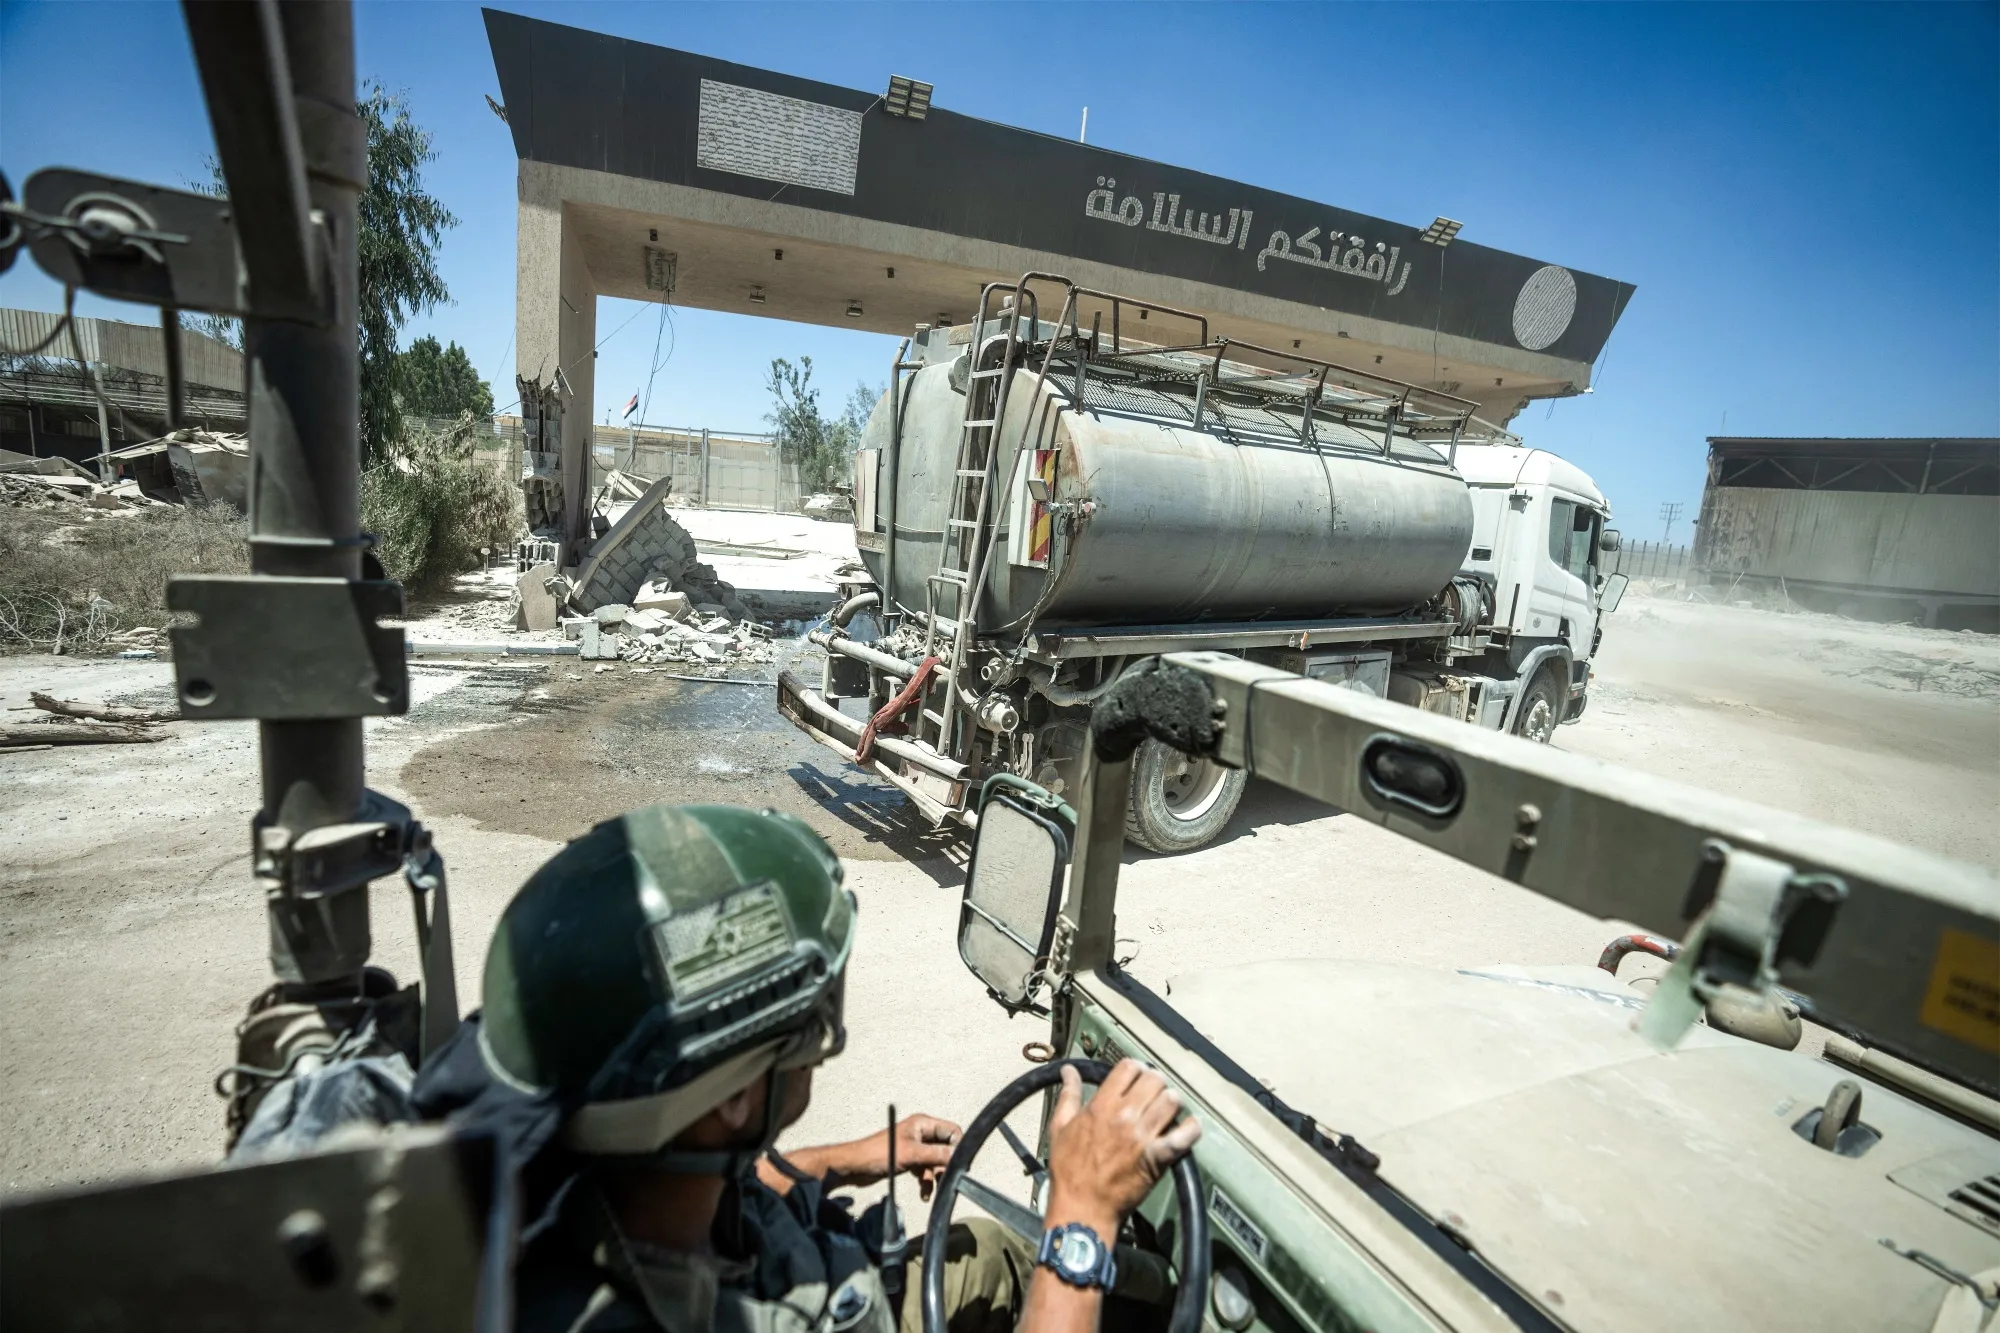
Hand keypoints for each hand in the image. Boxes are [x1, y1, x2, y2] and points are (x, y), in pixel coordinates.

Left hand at [828, 1112, 962, 1198]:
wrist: (855, 1167)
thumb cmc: (879, 1154)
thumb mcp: (912, 1154)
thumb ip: (937, 1154)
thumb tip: (959, 1156)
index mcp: (923, 1124)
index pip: (952, 1131)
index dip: (957, 1147)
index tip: (956, 1165)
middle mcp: (921, 1133)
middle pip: (946, 1149)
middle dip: (945, 1166)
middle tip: (943, 1180)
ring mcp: (915, 1147)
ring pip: (936, 1162)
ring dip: (935, 1177)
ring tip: (929, 1191)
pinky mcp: (909, 1160)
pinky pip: (926, 1170)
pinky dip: (926, 1181)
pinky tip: (924, 1194)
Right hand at [1044, 1059, 1200, 1234]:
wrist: (1082, 1207)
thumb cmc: (1069, 1170)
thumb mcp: (1060, 1127)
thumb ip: (1068, 1095)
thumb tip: (1069, 1071)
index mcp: (1101, 1106)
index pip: (1129, 1068)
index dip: (1136, 1069)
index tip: (1137, 1077)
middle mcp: (1124, 1117)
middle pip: (1155, 1080)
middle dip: (1156, 1083)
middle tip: (1153, 1094)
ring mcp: (1143, 1137)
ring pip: (1172, 1101)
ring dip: (1172, 1102)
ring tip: (1167, 1110)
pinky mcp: (1158, 1159)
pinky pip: (1185, 1136)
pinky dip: (1191, 1129)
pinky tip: (1188, 1128)